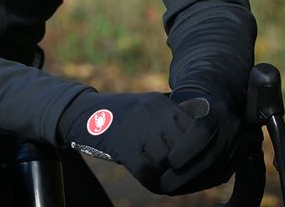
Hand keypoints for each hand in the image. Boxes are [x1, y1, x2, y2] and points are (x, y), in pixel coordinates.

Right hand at [58, 90, 194, 192]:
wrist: (82, 114)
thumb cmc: (121, 117)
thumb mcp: (148, 110)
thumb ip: (172, 122)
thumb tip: (202, 148)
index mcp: (162, 102)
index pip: (194, 130)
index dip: (196, 150)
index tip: (194, 163)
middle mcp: (153, 111)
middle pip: (183, 147)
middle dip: (184, 166)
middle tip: (181, 177)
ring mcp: (137, 126)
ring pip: (167, 161)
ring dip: (167, 175)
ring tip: (165, 179)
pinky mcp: (123, 144)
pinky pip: (147, 171)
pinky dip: (152, 182)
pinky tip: (151, 182)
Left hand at [157, 90, 244, 193]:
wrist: (215, 109)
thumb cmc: (188, 109)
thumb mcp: (180, 108)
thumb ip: (170, 124)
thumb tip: (158, 153)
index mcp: (216, 109)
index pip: (203, 131)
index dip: (187, 149)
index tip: (170, 162)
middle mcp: (231, 127)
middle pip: (211, 156)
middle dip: (186, 174)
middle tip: (165, 183)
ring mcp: (236, 145)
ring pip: (216, 171)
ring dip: (191, 183)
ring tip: (170, 188)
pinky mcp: (235, 159)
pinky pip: (219, 177)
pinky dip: (198, 185)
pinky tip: (181, 188)